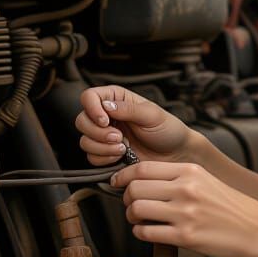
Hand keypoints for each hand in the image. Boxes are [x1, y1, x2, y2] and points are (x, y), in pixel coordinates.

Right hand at [75, 86, 193, 165]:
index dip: (92, 109)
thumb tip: (106, 106)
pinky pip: (92, 158)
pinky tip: (122, 157)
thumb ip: (129, 109)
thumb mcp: (152, 115)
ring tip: (124, 148)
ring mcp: (104, 136)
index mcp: (116, 99)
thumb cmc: (168, 130)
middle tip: (119, 138)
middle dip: (98, 132)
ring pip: (84, 141)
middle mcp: (106, 116)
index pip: (89, 97)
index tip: (105, 121)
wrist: (175, 155)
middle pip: (81, 120)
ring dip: (102, 147)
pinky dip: (104, 159)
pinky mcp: (106, 154)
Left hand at [111, 161, 257, 256]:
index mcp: (191, 171)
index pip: (143, 167)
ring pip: (137, 209)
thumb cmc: (233, 208)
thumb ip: (178, 178)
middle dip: (126, 198)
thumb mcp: (207, 181)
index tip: (117, 182)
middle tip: (131, 205)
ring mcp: (185, 213)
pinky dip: (141, 232)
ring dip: (131, 216)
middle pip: (135, 188)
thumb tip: (144, 180)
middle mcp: (186, 189)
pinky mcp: (186, 237)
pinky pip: (146, 232)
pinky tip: (150, 232)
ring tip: (139, 220)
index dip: (123, 176)